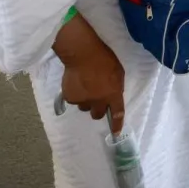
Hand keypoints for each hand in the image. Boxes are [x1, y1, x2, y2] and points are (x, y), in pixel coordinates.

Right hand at [53, 15, 125, 131]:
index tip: (115, 133)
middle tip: (95, 97)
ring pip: (84, 107)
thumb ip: (116, 86)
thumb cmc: (104, 59)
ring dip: (85, 100)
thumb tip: (112, 95)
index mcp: (113, 94)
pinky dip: (74, 94)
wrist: (82, 53)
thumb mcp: (118, 72)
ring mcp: (84, 100)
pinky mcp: (70, 98)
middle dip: (97, 109)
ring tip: (84, 85)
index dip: (117, 124)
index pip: (117, 113)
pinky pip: (73, 100)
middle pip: (97, 114)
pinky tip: (75, 82)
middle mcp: (99, 101)